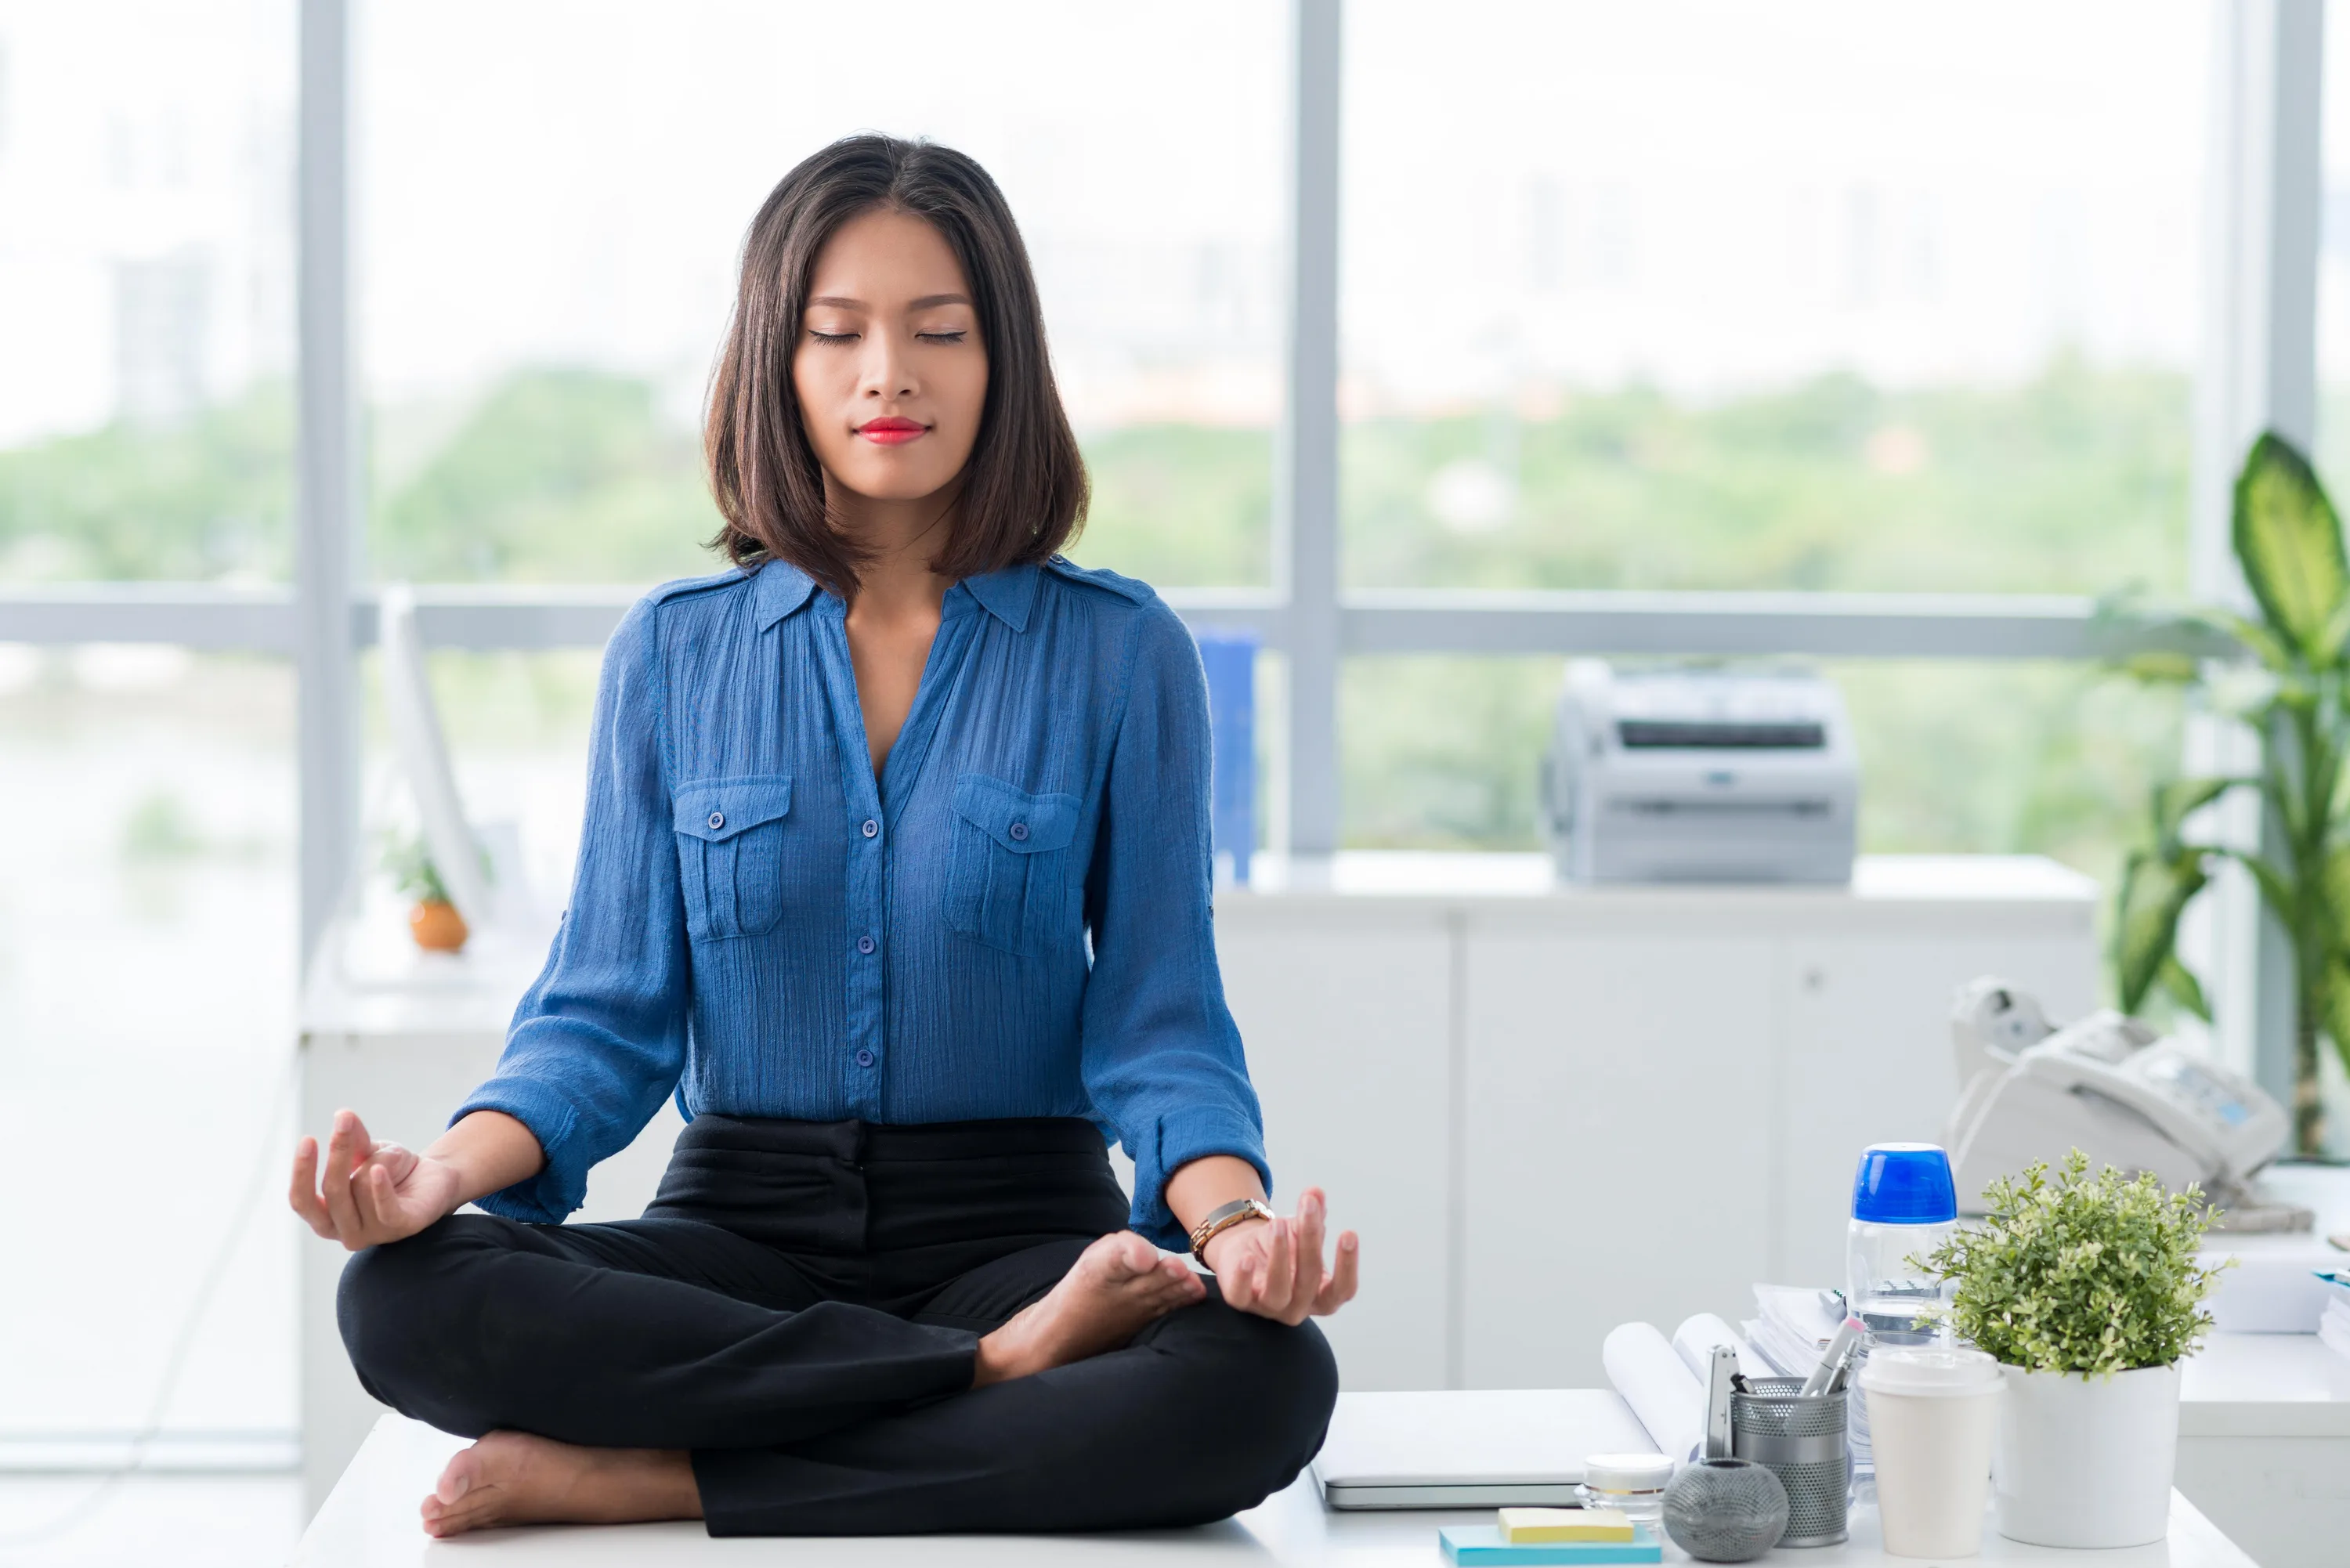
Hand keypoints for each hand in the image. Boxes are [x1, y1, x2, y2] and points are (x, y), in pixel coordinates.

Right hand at [290, 1108, 462, 1251]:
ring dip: (377, 1161)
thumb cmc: (393, 1172)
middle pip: (332, 1192)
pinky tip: (380, 1170)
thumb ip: (353, 1140)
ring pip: (361, 1190)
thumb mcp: (368, 1152)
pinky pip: (386, 1209)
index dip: (301, 1172)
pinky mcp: (401, 1228)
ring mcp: (373, 1234)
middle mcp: (346, 1232)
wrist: (435, 1180)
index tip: (308, 1139)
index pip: (302, 1200)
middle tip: (343, 1124)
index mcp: (327, 1218)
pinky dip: (381, 1188)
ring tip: (392, 1154)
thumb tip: (343, 1115)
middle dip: (337, 1156)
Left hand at [1200, 1187, 1357, 1324]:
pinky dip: (1244, 1278)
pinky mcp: (1242, 1302)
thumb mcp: (1301, 1229)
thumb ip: (1313, 1214)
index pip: (1343, 1289)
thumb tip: (1316, 1192)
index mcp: (1322, 1295)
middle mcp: (1299, 1307)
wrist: (1246, 1252)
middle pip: (1309, 1281)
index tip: (1349, 1232)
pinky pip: (1241, 1296)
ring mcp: (1270, 1308)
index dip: (1347, 1265)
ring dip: (1279, 1257)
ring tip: (1278, 1223)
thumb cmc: (1284, 1246)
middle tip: (1308, 1207)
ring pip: (1278, 1291)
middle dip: (1310, 1241)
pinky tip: (1247, 1257)